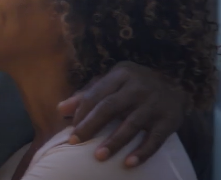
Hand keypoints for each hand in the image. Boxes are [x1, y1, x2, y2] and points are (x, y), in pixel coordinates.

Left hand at [57, 61, 185, 167]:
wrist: (176, 85)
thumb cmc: (133, 86)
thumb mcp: (112, 82)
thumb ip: (87, 94)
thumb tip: (61, 109)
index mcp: (121, 74)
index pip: (95, 95)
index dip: (81, 114)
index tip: (71, 131)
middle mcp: (138, 86)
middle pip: (109, 107)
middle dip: (90, 126)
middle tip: (75, 143)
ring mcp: (155, 103)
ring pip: (131, 124)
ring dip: (114, 142)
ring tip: (99, 156)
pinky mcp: (170, 120)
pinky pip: (155, 139)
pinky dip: (142, 152)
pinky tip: (129, 163)